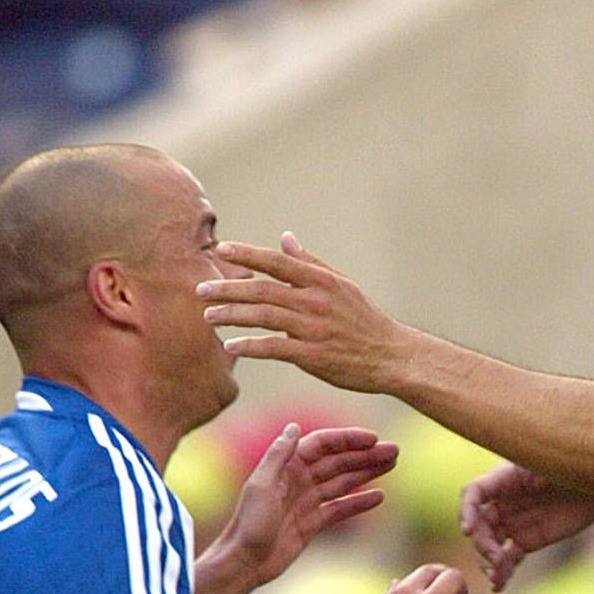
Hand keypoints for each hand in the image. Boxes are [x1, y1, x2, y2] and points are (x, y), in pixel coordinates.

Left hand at [202, 234, 410, 391]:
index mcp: (320, 281)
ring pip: (264, 316)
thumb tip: (285, 238)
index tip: (220, 248)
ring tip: (208, 316)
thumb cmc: (365, 320)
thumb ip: (309, 263)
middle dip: (228, 287)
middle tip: (201, 289)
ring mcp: (314, 328)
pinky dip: (251, 346)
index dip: (247, 253)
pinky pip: (275, 348)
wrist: (392, 355)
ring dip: (233, 315)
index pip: (276, 261)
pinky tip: (232, 346)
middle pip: (262, 288)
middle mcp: (315, 300)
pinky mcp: (314, 355)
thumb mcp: (341, 285)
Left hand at [218, 419, 398, 588]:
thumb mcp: (261, 485)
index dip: (348, 439)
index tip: (373, 438)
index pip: (322, 445)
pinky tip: (379, 496)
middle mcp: (298, 480)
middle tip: (394, 451)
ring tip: (392, 465)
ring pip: (342, 482)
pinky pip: (340, 508)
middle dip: (365, 455)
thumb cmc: (248, 524)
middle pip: (338, 462)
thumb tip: (294, 426)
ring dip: (367, 473)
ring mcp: (307, 502)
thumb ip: (278, 455)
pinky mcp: (313, 524)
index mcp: (286, 467)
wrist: (244, 562)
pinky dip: (359, 502)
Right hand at [460, 460, 593, 589]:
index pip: (473, 493)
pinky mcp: (527, 541)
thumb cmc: (574, 468)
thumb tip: (510, 469)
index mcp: (504, 479)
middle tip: (496, 559)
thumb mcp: (551, 464)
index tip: (468, 530)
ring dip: (488, 561)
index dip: (466, 511)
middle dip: (483, 544)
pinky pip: (508, 558)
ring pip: (490, 544)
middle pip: (479, 525)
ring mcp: (514, 523)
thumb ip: (529, 469)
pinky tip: (499, 584)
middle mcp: (503, 502)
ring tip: (496, 576)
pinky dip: (502, 572)